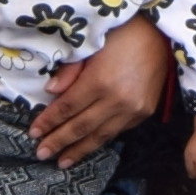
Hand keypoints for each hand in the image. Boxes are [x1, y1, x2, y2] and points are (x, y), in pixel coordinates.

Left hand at [23, 24, 168, 167]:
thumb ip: (70, 70)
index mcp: (100, 81)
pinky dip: (100, 140)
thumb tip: (50, 92)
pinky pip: (118, 131)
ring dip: (80, 150)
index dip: (49, 121)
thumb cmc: (122, 32)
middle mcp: (117, 101)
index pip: (67, 107)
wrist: (161, 33)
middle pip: (81, 127)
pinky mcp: (145, 112)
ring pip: (101, 136)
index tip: (33, 133)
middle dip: (59, 141)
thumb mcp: (91, 44)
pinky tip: (88, 146)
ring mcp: (134, 110)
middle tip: (41, 154)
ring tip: (63, 162)